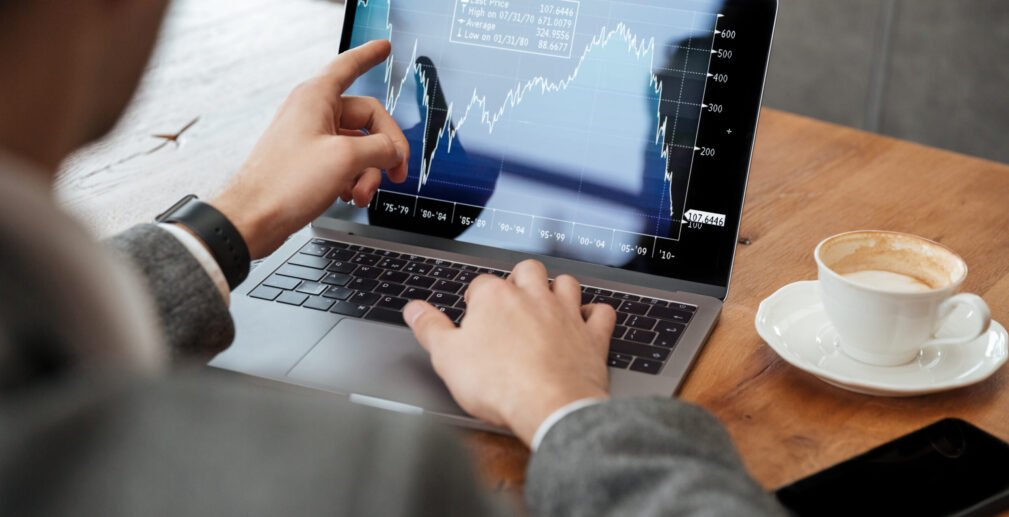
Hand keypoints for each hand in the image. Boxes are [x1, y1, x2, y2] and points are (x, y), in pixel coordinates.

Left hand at [212, 40, 408, 258]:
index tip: (383, 48)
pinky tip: (350, 195)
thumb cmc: (285, 183)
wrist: (254, 218)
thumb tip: (395, 151)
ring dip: (369, 172)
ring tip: (363, 193)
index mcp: (317, 98)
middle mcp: (313, 114)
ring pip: (359, 146)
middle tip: (397, 172)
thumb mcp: (345, 159)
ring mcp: (311, 139)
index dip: (369, 56)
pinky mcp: (309, 163)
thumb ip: (380, 148)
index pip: (349, 66)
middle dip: (384, 149)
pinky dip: (354, 179)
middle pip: (367, 119)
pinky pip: (345, 163)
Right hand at [403, 260, 615, 445]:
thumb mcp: (447, 357)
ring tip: (547, 304)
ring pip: (566, 283)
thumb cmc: (499, 384)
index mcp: (495, 298)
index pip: (481, 284)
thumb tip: (414, 309)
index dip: (475, 301)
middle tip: (511, 303)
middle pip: (527, 270)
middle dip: (519, 281)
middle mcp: (533, 296)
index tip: (473, 318)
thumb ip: (430, 328)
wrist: (550, 406)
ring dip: (558, 289)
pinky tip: (588, 320)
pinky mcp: (592, 336)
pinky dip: (596, 314)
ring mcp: (566, 314)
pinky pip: (602, 313)